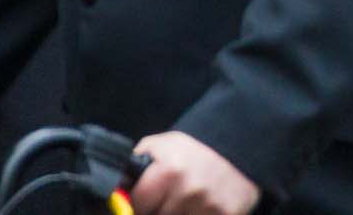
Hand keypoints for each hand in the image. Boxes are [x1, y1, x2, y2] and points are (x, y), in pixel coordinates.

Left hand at [129, 132, 257, 214]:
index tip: (145, 201)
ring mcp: (209, 206)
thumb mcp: (159, 146)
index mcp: (169, 172)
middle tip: (167, 200)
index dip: (137, 205)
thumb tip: (113, 192)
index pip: (134, 207)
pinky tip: (199, 209)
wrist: (239, 145)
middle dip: (158, 211)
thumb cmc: (192, 150)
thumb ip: (133, 166)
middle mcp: (189, 191)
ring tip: (184, 204)